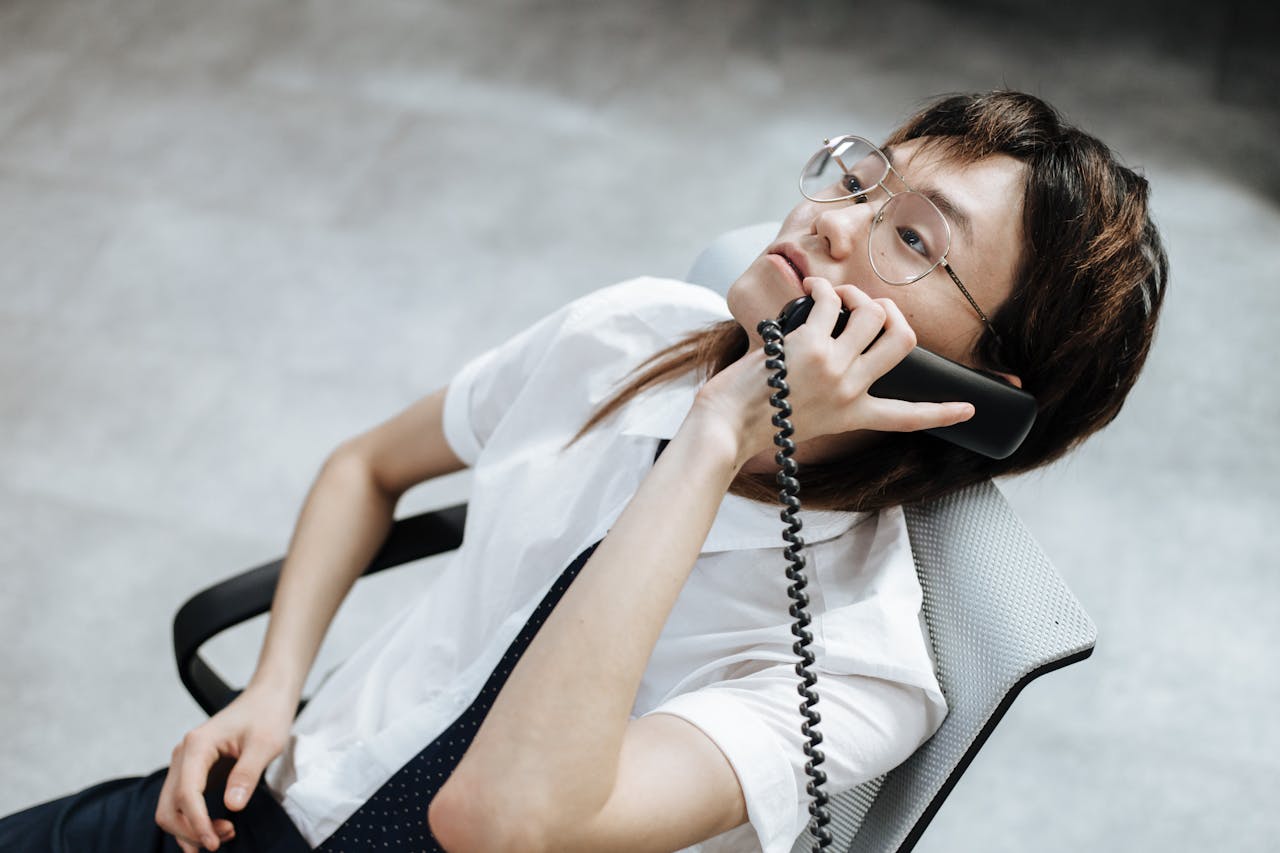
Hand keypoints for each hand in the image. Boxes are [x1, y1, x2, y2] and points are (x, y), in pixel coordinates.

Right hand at [154, 683, 296, 851]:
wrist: (266, 698)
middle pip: (169, 807)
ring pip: (171, 808)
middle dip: (190, 831)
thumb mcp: (265, 744)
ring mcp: (185, 764)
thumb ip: (247, 774)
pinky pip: (183, 803)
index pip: (186, 794)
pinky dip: (193, 821)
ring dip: (190, 829)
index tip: (214, 842)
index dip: (197, 823)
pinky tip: (217, 827)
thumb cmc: (267, 715)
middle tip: (222, 840)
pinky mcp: (193, 772)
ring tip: (225, 834)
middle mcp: (183, 755)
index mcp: (197, 745)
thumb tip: (232, 806)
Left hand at [694, 276, 973, 464]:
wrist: (727, 426)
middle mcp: (851, 391)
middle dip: (891, 315)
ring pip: (872, 314)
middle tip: (867, 308)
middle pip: (903, 341)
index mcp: (853, 416)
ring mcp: (834, 367)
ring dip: (857, 294)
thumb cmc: (755, 421)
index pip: (909, 418)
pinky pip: (832, 301)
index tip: (970, 409)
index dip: (944, 412)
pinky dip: (824, 287)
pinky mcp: (810, 345)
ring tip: (833, 293)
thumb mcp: (804, 420)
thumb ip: (829, 399)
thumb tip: (836, 363)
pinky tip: (811, 288)